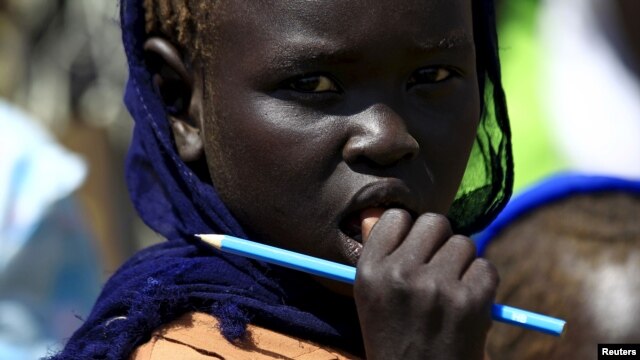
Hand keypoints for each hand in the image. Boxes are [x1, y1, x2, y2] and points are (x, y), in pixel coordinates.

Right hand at [354, 209, 497, 359]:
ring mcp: (436, 287)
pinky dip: (482, 284)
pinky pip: (486, 268)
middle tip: (438, 268)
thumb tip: (377, 212)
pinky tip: (467, 306)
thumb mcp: (371, 299)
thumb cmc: (395, 339)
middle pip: (434, 222)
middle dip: (440, 242)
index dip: (409, 233)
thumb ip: (377, 254)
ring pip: (464, 243)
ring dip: (462, 264)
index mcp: (370, 271)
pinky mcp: (470, 301)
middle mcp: (400, 274)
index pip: (396, 217)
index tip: (413, 251)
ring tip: (450, 293)